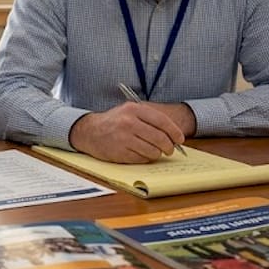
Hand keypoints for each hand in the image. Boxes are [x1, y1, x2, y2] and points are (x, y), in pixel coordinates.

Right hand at [69, 101, 186, 162]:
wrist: (89, 131)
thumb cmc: (114, 122)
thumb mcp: (129, 111)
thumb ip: (149, 119)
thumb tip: (172, 134)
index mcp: (134, 109)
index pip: (162, 121)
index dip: (174, 132)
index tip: (180, 139)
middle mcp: (129, 122)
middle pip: (160, 138)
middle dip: (169, 146)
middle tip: (169, 149)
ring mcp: (124, 138)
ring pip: (153, 150)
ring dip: (157, 154)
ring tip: (154, 151)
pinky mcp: (120, 152)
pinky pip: (142, 158)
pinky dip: (146, 158)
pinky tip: (141, 153)